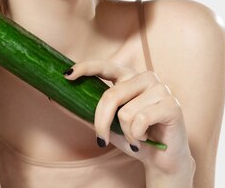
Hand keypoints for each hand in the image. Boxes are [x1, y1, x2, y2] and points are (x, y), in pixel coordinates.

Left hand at [64, 60, 194, 177]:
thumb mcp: (107, 124)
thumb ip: (84, 111)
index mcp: (129, 77)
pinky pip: (141, 120)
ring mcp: (161, 88)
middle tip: (102, 139)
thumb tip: (53, 98)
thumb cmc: (134, 137)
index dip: (85, 68)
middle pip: (111, 95)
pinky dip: (138, 136)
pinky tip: (146, 137)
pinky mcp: (171, 104)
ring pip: (126, 112)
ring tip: (136, 137)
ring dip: (127, 133)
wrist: (163, 159)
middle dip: (102, 122)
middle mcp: (145, 77)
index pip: (105, 65)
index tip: (67, 75)